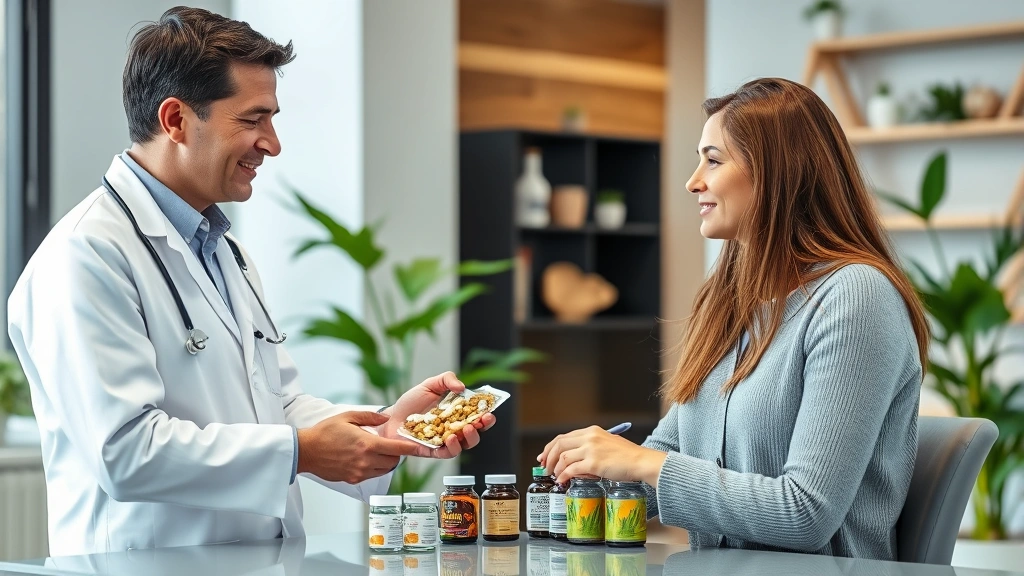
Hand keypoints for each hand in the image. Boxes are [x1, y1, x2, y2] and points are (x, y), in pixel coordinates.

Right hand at [296, 411, 422, 483]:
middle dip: (396, 454)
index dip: (411, 448)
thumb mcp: (348, 417)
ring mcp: (359, 473)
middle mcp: (366, 461)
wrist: (306, 451)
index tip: (419, 447)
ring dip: (386, 462)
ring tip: (377, 452)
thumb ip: (370, 417)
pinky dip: (374, 468)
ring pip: (384, 470)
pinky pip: (371, 475)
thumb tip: (386, 418)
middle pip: (394, 462)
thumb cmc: (324, 433)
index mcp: (367, 444)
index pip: (397, 449)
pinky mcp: (353, 480)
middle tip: (390, 445)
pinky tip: (365, 459)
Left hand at [381, 371, 495, 458]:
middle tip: (480, 421)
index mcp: (457, 413)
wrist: (390, 417)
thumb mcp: (429, 385)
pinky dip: (452, 448)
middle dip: (482, 427)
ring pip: (465, 445)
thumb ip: (446, 380)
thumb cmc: (411, 403)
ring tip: (465, 429)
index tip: (489, 412)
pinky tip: (450, 439)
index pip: (478, 416)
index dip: (487, 415)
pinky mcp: (433, 451)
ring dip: (470, 438)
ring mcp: (444, 441)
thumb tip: (462, 387)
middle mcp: (454, 428)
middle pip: (476, 432)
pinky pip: (447, 453)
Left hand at [537, 426, 667, 485]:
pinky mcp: (594, 463)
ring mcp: (591, 450)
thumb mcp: (607, 444)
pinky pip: (571, 470)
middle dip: (548, 457)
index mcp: (591, 431)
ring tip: (556, 477)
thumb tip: (573, 461)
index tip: (544, 456)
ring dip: (556, 469)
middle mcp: (589, 437)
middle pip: (559, 445)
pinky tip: (562, 481)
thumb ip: (590, 447)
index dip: (550, 447)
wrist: (641, 462)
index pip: (563, 437)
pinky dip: (564, 476)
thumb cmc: (627, 456)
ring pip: (563, 458)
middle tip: (544, 468)